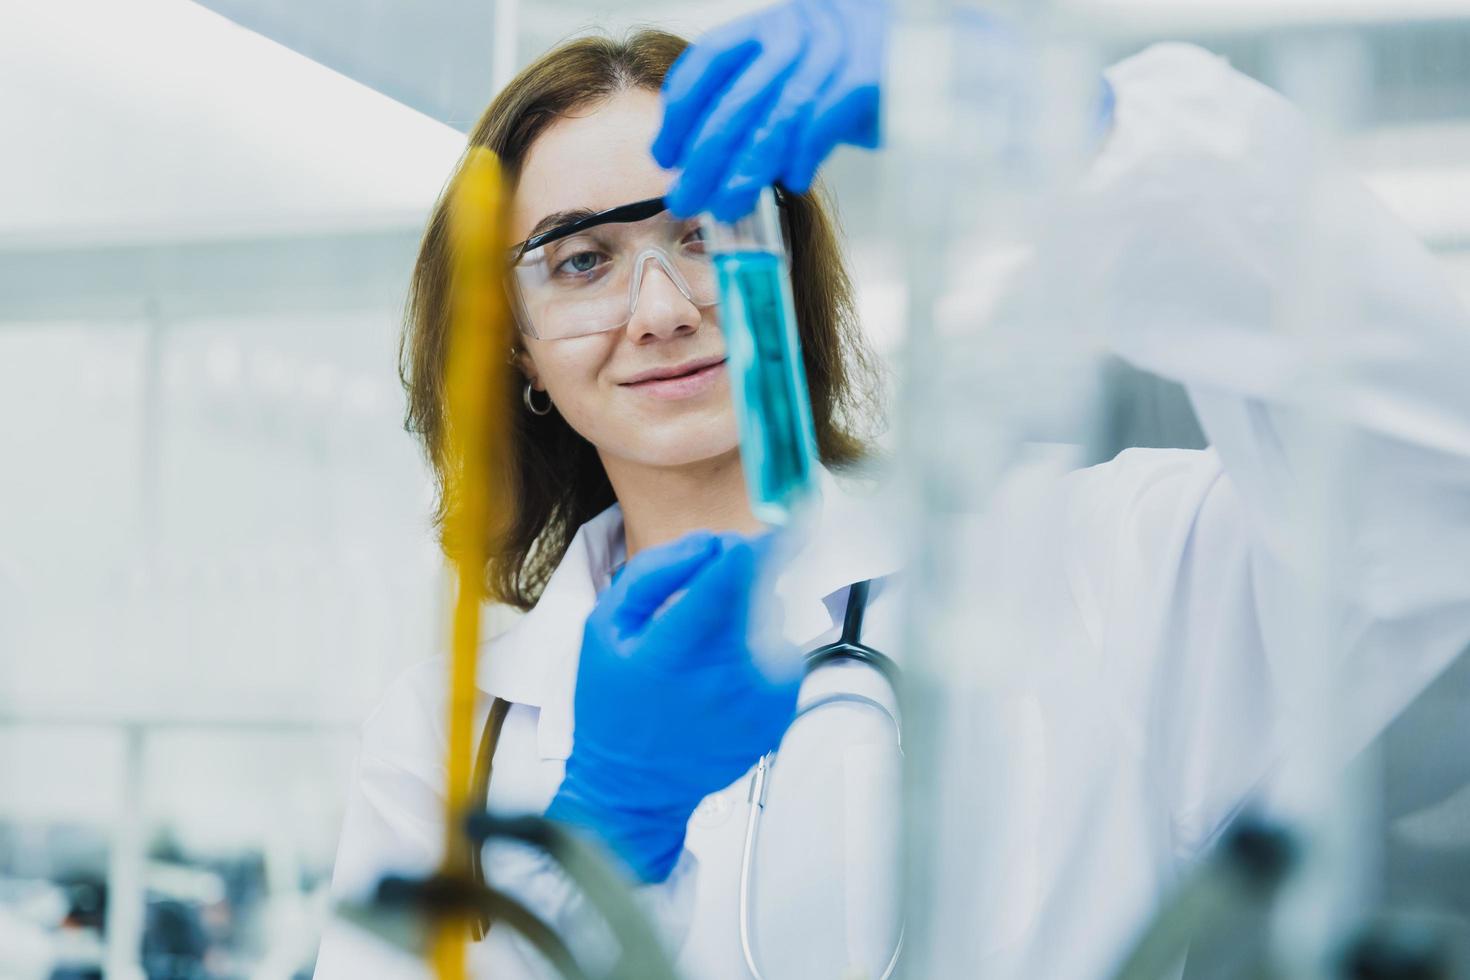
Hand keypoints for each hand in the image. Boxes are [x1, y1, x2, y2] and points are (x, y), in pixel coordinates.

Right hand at [545, 532, 799, 882]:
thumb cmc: (613, 704)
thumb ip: (655, 573)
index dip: (755, 547)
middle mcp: (724, 673)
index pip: (730, 579)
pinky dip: (760, 652)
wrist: (634, 787)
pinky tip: (723, 678)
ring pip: (774, 620)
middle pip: (760, 592)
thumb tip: (710, 541)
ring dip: (749, 619)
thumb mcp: (604, 627)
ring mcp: (758, 697)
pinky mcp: (779, 713)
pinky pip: (783, 656)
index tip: (778, 525)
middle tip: (708, 599)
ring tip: (705, 654)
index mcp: (675, 647)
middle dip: (743, 578)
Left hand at [652, 0, 887, 220]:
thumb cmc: (844, 67)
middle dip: (704, 158)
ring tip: (726, 205)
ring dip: (746, 170)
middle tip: (685, 198)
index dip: (679, 113)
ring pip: (774, 119)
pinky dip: (801, 158)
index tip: (664, 157)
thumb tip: (701, 162)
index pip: (707, 64)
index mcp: (766, 28)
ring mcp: (831, 52)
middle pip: (735, 100)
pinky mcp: (866, 77)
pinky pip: (821, 124)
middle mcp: (794, 31)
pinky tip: (790, 184)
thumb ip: (751, 104)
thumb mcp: (791, 70)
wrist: (919, 41)